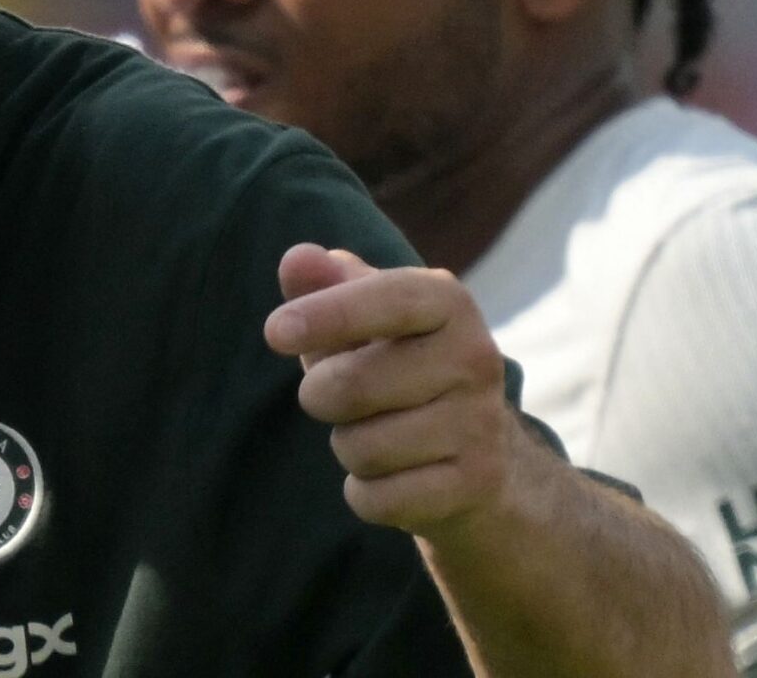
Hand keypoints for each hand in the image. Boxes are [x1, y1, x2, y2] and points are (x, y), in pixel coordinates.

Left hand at [264, 244, 530, 541]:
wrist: (482, 456)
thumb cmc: (398, 369)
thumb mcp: (363, 321)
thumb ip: (325, 285)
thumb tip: (298, 258)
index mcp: (448, 304)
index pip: (390, 298)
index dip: (329, 314)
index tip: (275, 332)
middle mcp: (476, 359)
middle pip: (349, 385)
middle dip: (320, 397)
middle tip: (340, 398)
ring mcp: (481, 425)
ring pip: (359, 448)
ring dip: (348, 447)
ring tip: (380, 435)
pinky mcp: (476, 485)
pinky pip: (377, 499)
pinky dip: (366, 494)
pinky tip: (396, 477)